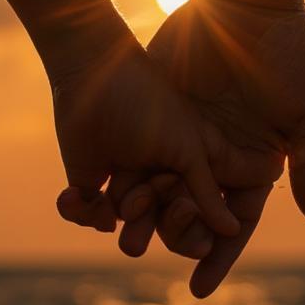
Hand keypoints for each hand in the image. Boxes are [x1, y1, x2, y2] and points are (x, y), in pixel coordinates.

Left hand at [50, 33, 243, 239]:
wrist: (94, 73)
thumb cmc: (151, 105)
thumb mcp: (187, 150)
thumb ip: (207, 191)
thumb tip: (233, 231)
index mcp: (184, 169)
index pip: (192, 213)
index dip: (189, 225)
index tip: (182, 212)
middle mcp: (155, 177)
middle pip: (155, 224)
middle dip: (145, 224)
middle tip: (139, 199)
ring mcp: (122, 179)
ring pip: (120, 221)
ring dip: (110, 215)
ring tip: (106, 201)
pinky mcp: (88, 179)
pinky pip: (84, 213)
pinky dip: (77, 210)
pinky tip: (72, 196)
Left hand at [110, 0, 304, 295]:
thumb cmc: (288, 50)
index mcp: (254, 162)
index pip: (234, 222)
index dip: (219, 255)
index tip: (199, 287)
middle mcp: (216, 154)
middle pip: (191, 212)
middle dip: (173, 237)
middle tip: (155, 252)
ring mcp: (184, 133)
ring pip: (159, 186)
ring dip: (142, 214)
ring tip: (123, 237)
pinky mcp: (157, 109)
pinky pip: (135, 151)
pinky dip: (122, 177)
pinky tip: (106, 199)